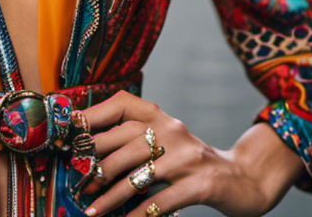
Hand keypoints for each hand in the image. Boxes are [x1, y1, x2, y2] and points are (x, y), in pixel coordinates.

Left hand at [77, 91, 304, 216]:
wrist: (241, 179)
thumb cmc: (190, 161)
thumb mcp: (165, 141)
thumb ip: (134, 139)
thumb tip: (87, 152)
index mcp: (160, 115)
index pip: (121, 105)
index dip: (93, 117)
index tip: (70, 135)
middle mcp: (172, 130)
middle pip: (123, 143)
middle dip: (96, 165)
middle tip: (78, 184)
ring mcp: (186, 157)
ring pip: (136, 174)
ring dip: (110, 196)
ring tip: (92, 210)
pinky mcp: (199, 184)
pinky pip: (160, 200)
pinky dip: (139, 215)